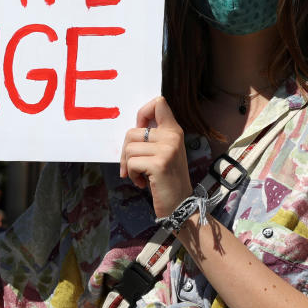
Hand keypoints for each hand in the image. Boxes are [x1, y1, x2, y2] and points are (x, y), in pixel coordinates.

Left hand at [120, 97, 191, 218]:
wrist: (180, 204)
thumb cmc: (167, 179)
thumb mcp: (165, 152)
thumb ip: (153, 137)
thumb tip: (131, 129)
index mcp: (174, 130)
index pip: (158, 103)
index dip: (142, 114)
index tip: (140, 131)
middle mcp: (172, 136)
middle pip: (132, 131)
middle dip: (126, 151)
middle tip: (132, 166)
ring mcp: (167, 149)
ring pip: (129, 148)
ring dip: (129, 165)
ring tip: (140, 175)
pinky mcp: (159, 164)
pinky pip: (131, 163)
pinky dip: (132, 175)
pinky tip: (142, 182)